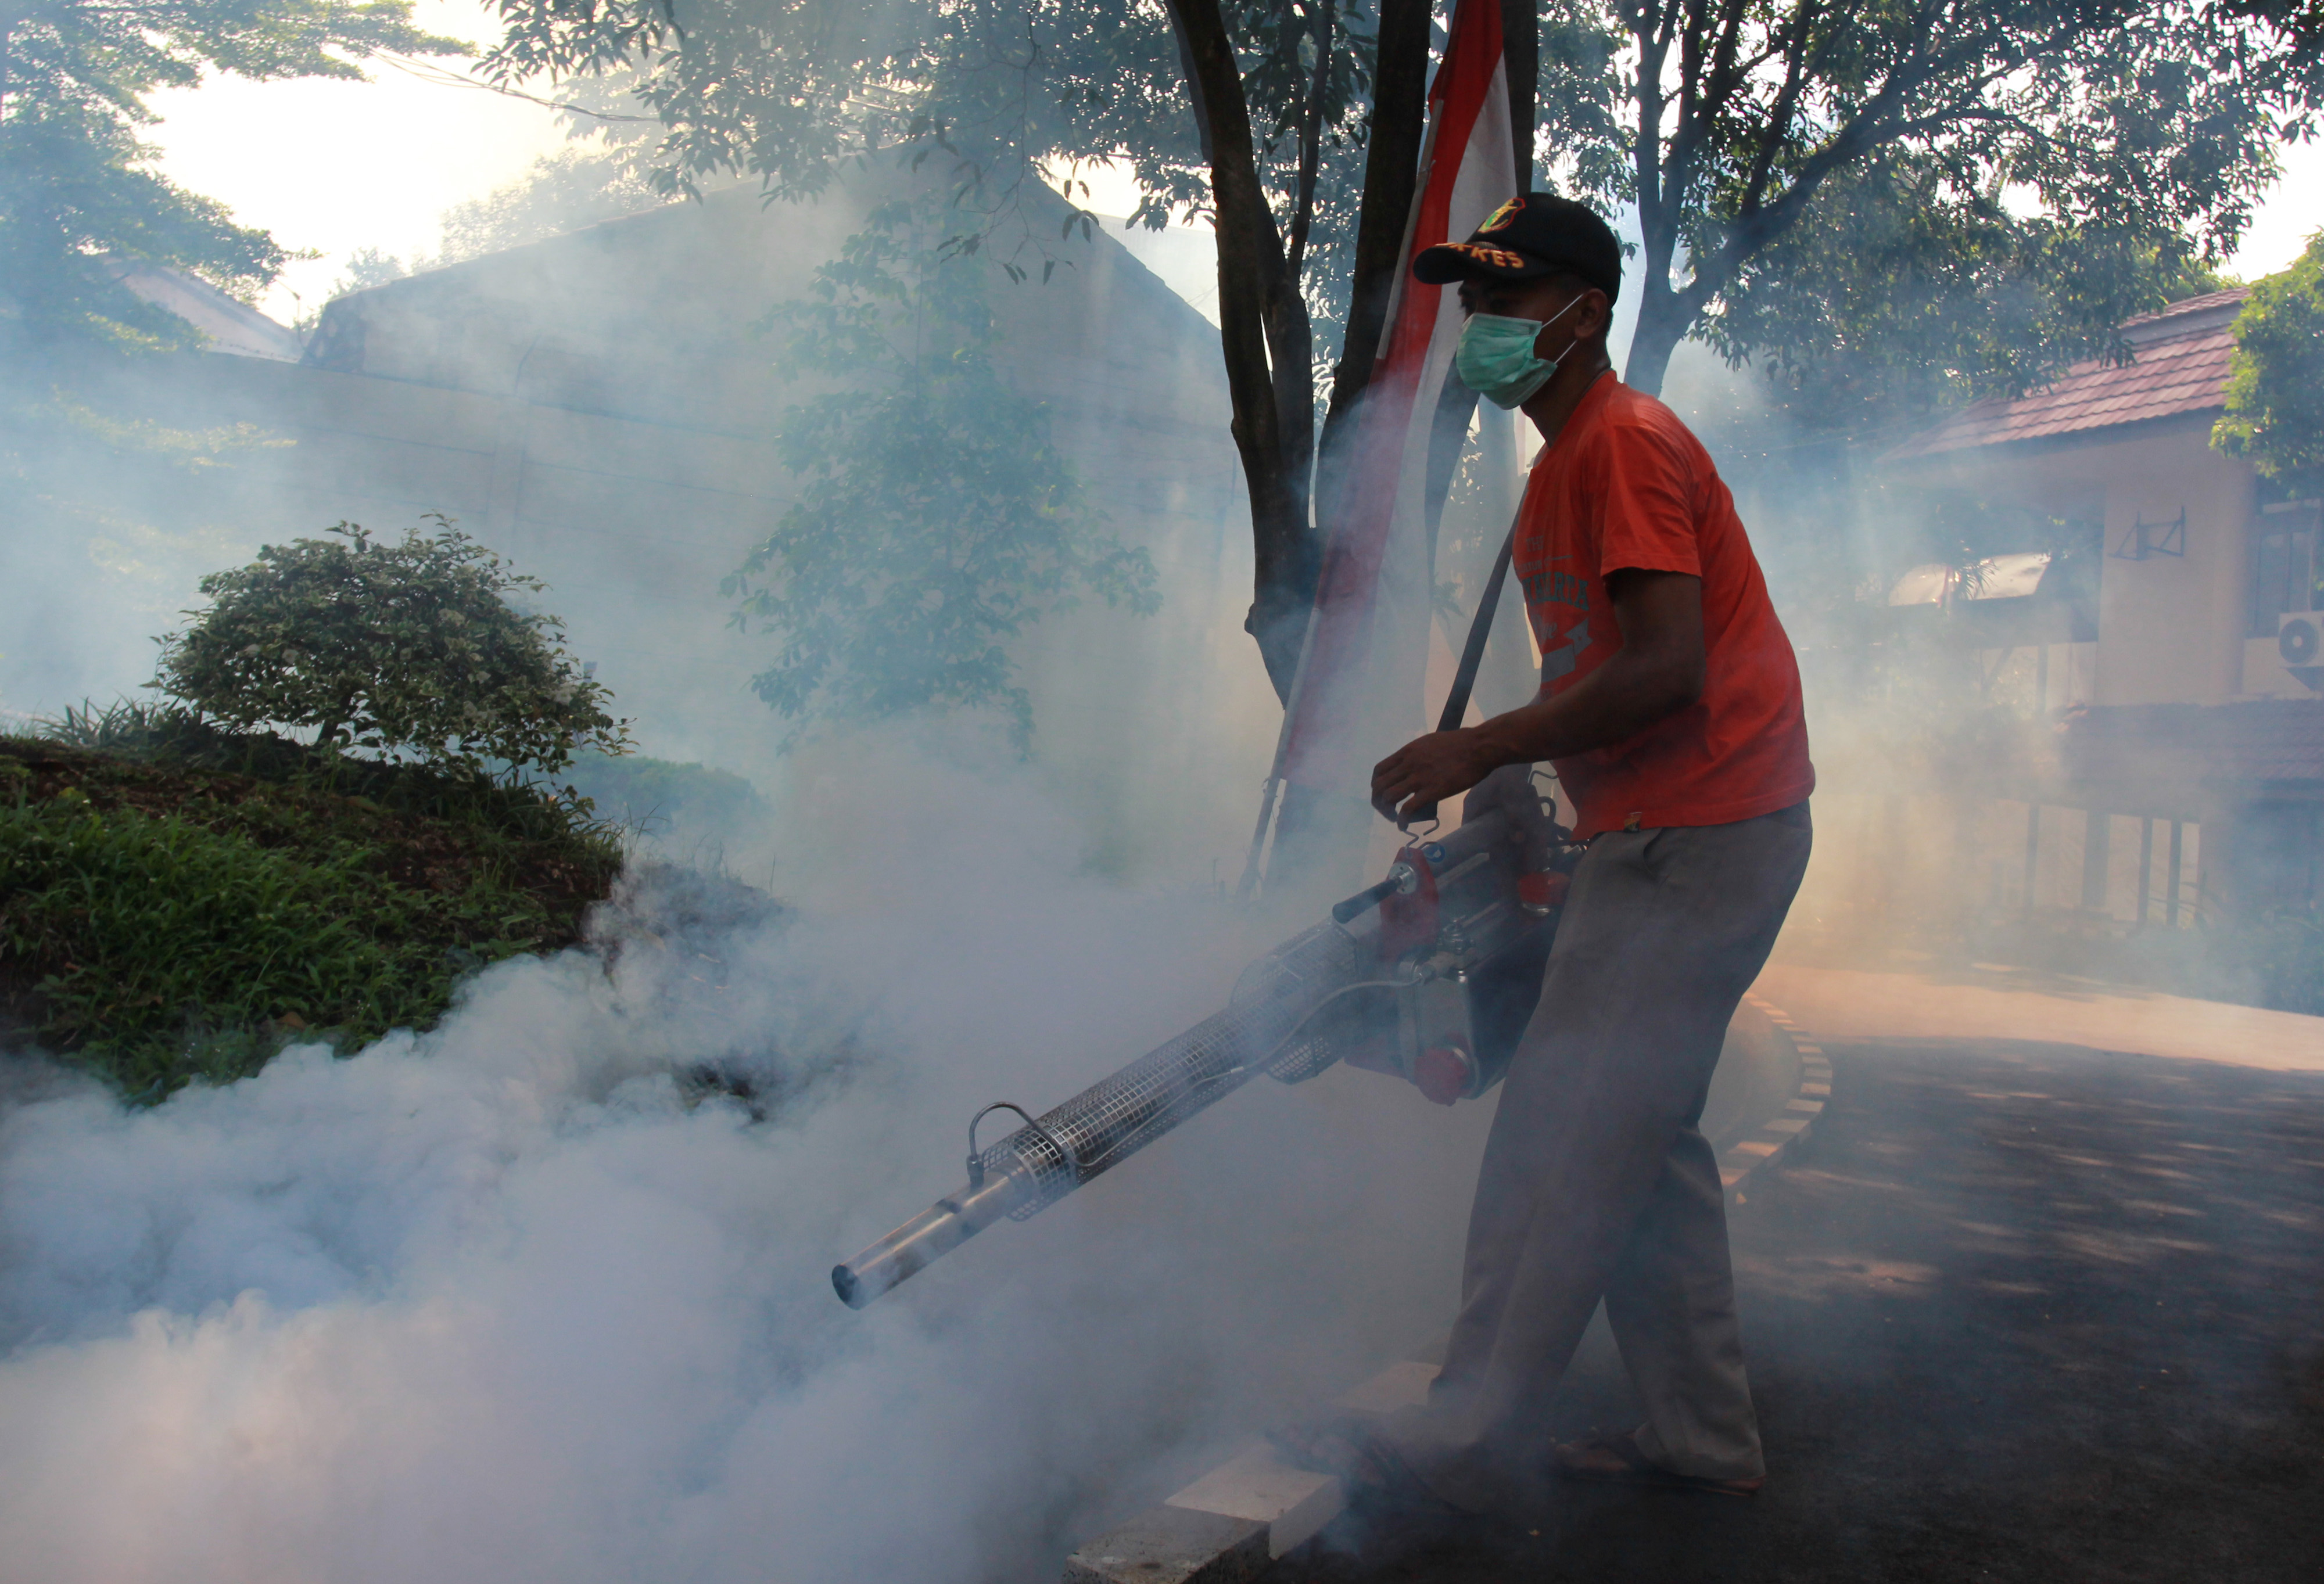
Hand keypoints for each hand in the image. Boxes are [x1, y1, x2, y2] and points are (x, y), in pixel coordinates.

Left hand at [1371, 729, 1501, 824]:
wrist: (1478, 748)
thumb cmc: (1460, 743)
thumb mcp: (1429, 743)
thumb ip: (1417, 754)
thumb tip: (1413, 764)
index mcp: (1407, 752)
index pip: (1380, 770)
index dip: (1376, 784)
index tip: (1381, 792)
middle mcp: (1408, 764)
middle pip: (1380, 786)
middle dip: (1378, 801)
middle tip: (1386, 810)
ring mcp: (1419, 778)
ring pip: (1390, 797)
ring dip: (1387, 811)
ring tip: (1394, 818)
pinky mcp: (1431, 791)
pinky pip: (1408, 809)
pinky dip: (1402, 820)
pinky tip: (1403, 825)